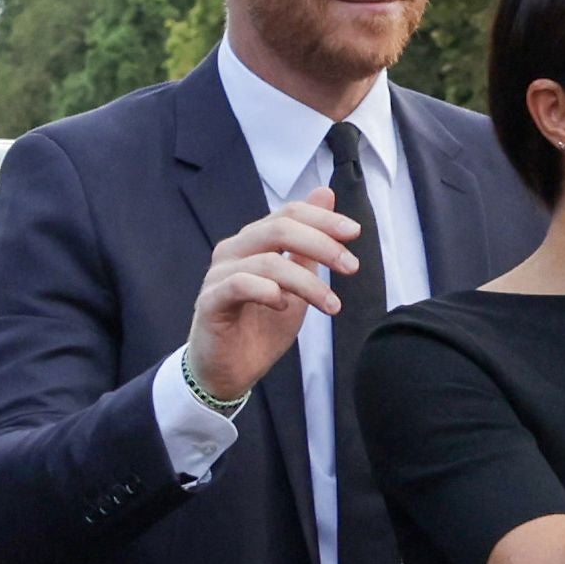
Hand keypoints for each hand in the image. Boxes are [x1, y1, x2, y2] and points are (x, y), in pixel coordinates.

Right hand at [185, 187, 357, 401]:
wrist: (230, 370)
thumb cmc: (261, 326)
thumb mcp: (297, 281)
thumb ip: (309, 244)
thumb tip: (325, 193)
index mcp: (253, 241)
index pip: (288, 213)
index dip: (323, 218)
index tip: (354, 233)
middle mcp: (233, 251)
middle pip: (279, 228)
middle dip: (322, 245)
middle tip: (351, 267)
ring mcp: (218, 275)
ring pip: (268, 261)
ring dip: (308, 283)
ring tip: (331, 305)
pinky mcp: (210, 301)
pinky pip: (240, 285)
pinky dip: (269, 292)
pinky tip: (284, 306)